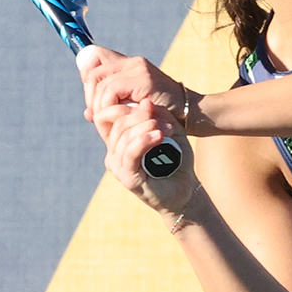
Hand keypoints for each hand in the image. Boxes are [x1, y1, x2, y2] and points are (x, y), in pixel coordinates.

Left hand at [77, 44, 193, 140]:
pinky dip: (107, 105)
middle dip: (89, 94)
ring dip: (97, 103)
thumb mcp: (133, 107)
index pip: (95, 57)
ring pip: (99, 81)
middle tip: (95, 113)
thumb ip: (112, 106)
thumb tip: (88, 113)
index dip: (86, 76)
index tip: (92, 99)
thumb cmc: (163, 115)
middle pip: (93, 69)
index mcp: (130, 65)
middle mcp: (133, 62)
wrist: (190, 115)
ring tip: (104, 118)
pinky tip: (114, 116)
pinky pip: (111, 90)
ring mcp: (138, 69)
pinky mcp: (143, 79)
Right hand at [101, 99, 198, 220]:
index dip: (124, 105)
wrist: (184, 189)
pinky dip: (144, 140)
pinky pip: (130, 153)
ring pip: (123, 136)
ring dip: (146, 127)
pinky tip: (158, 135)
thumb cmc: (176, 159)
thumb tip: (144, 102)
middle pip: (117, 123)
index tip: (149, 104)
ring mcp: (118, 166)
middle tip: (164, 120)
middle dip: (140, 116)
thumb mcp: (169, 131)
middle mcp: (113, 153)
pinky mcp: (127, 177)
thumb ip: (157, 116)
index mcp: (118, 141)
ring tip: (166, 129)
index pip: (107, 116)